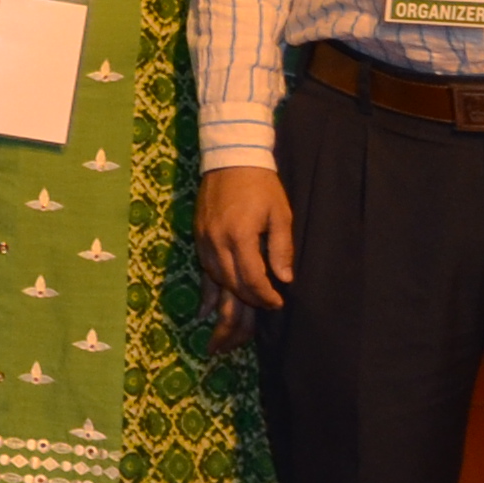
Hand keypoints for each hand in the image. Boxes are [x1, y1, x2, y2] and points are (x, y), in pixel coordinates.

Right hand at [194, 166, 293, 344]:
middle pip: (231, 285)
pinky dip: (207, 292)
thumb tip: (285, 279)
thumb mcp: (280, 214)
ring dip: (228, 301)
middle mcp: (217, 242)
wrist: (230, 159)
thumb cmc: (261, 186)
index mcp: (240, 236)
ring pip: (216, 281)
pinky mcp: (198, 237)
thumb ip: (281, 248)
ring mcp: (204, 240)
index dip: (266, 296)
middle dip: (247, 306)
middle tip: (259, 317)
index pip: (252, 279)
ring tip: (235, 323)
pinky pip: (202, 270)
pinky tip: (206, 311)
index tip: (278, 303)